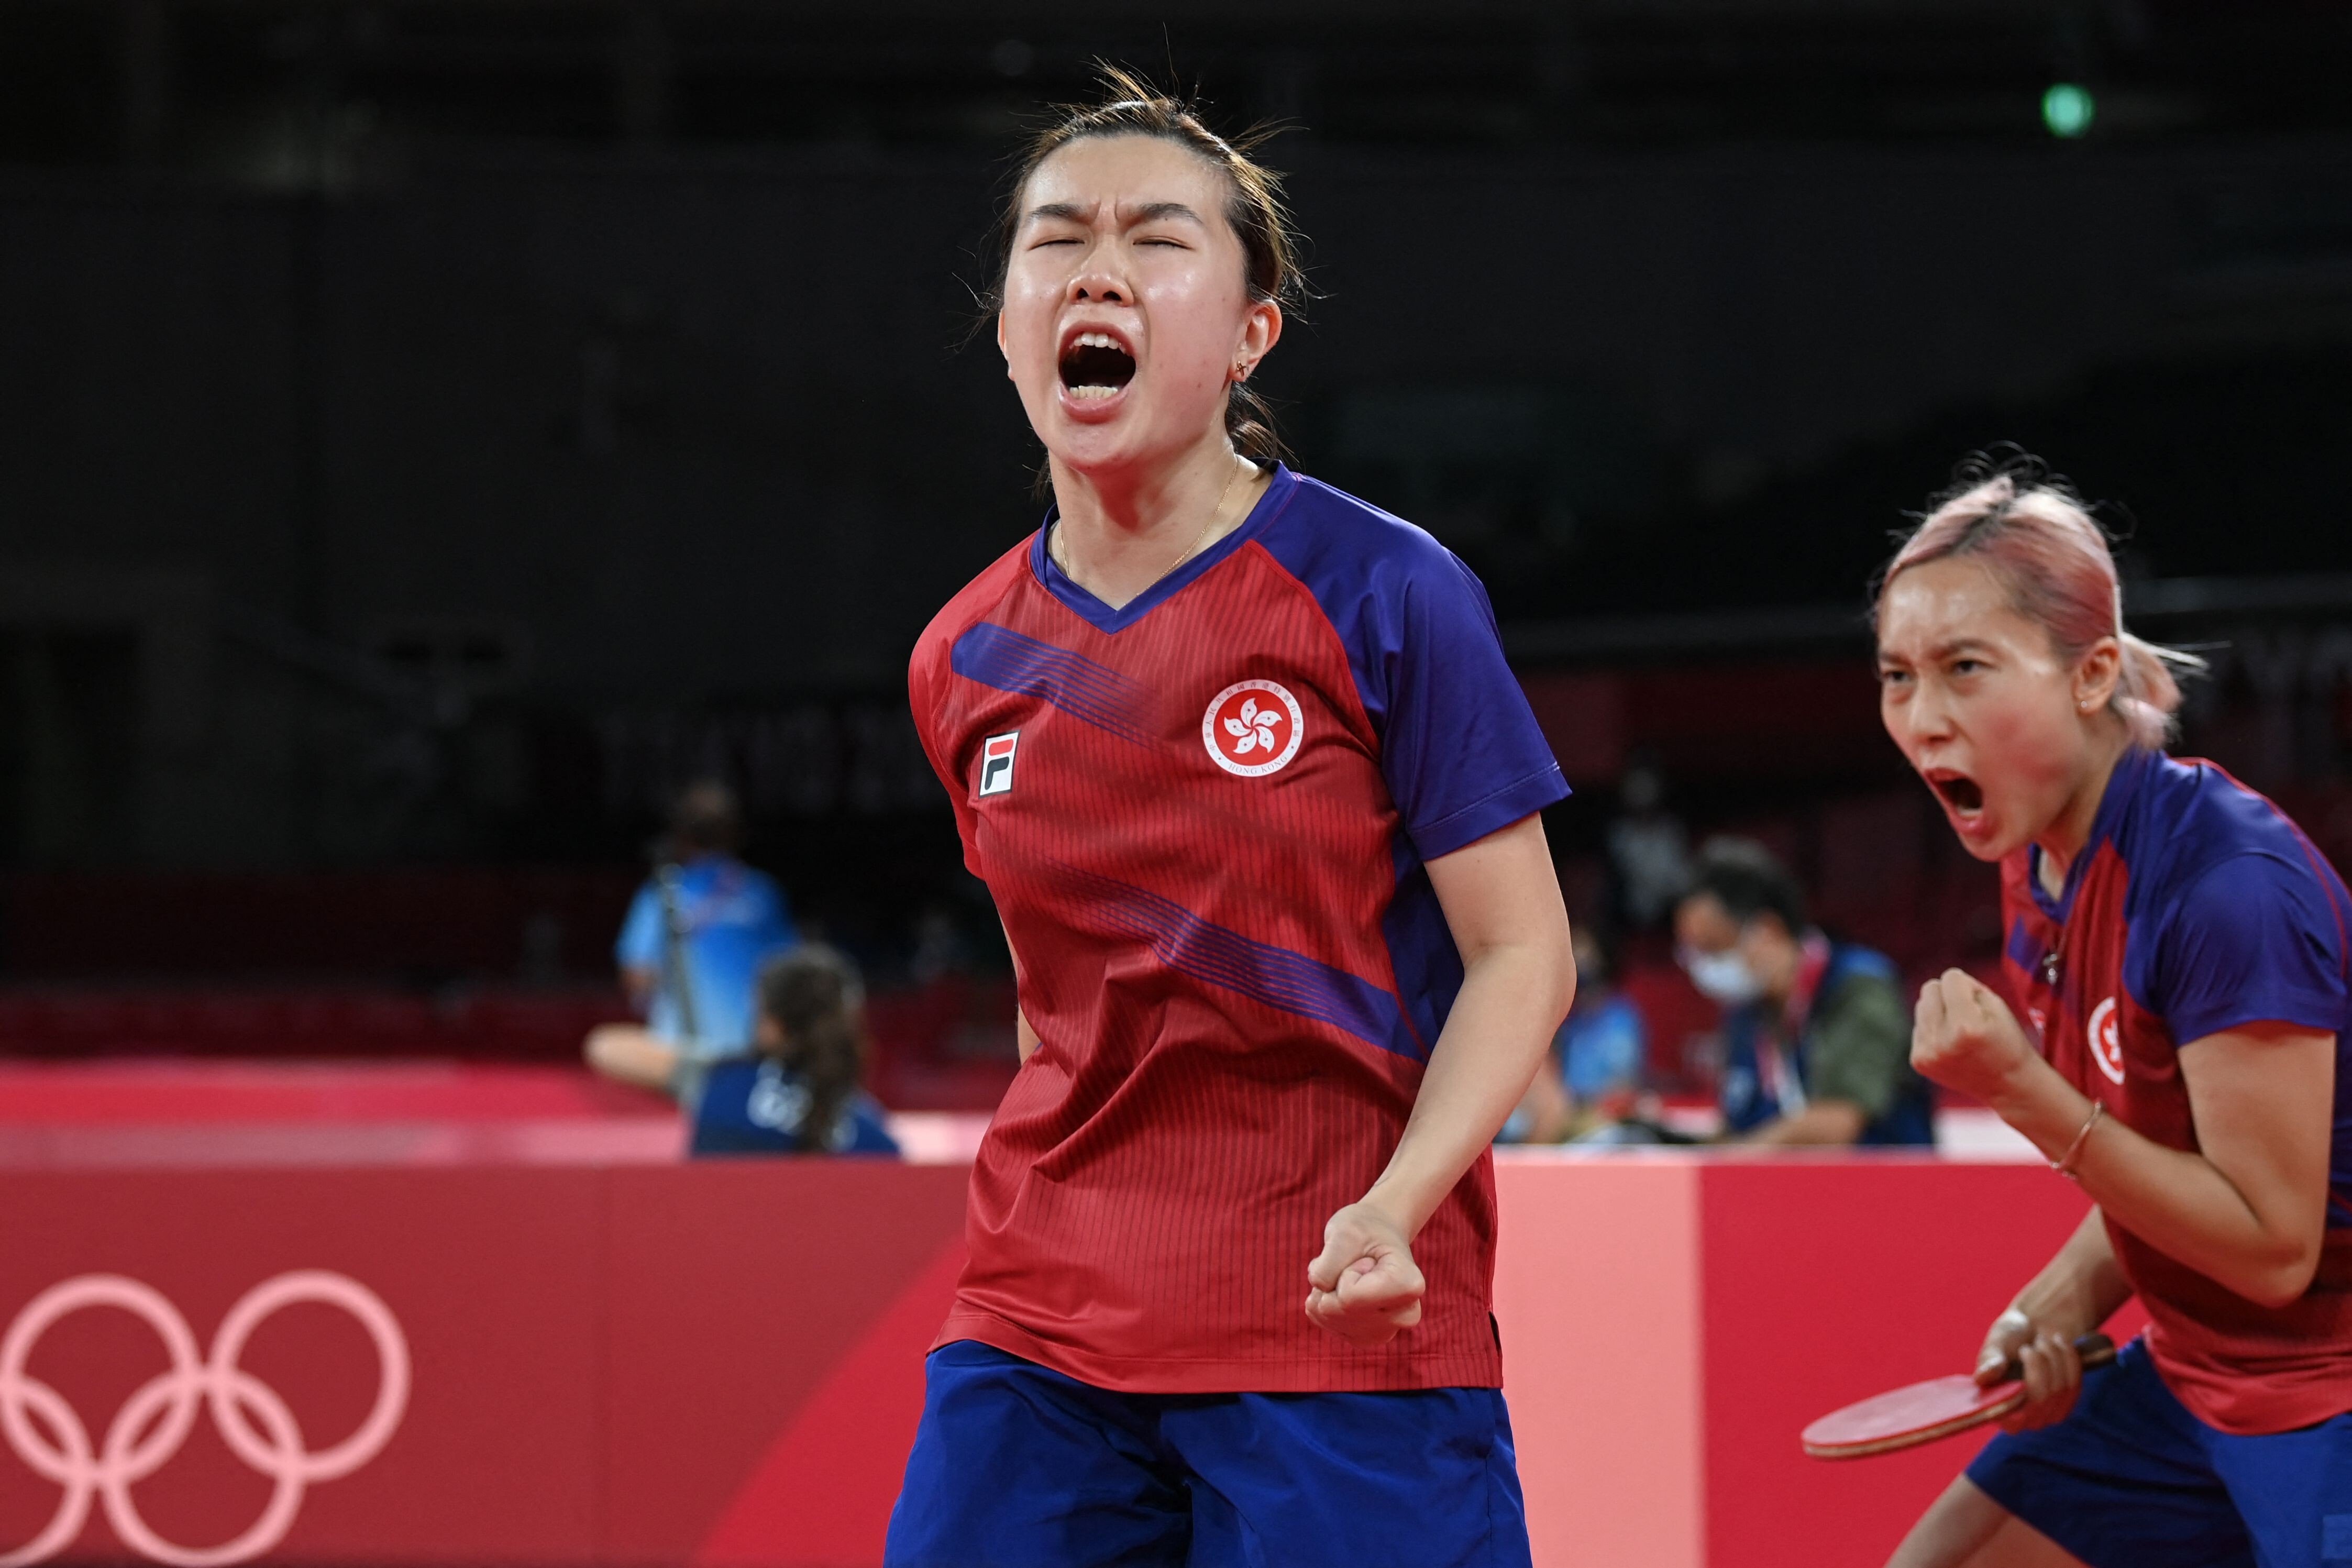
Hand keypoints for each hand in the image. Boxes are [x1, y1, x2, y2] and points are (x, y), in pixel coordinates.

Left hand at [1305, 1202, 1424, 1345]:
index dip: (1344, 1272)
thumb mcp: (1344, 1232)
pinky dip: (1322, 1300)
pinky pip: (1322, 1321)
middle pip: (1337, 1311)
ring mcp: (1385, 1331)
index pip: (1349, 1297)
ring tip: (1348, 1273)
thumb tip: (1316, 1304)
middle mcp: (1404, 1316)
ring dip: (1325, 1290)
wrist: (1376, 1235)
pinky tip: (1342, 1286)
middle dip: (1332, 1281)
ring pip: (1327, 1317)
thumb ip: (1326, 1266)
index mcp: (1410, 1286)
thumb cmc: (1365, 1229)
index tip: (1364, 1259)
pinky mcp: (1365, 1338)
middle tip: (1354, 1264)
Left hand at [1911, 969, 2039, 1104]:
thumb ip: (1967, 986)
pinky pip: (1918, 1026)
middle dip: (1949, 996)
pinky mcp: (1918, 1061)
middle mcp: (1941, 1042)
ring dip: (1939, 1012)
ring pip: (1921, 1006)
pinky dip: (1933, 1030)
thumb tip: (1938, 983)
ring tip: (1960, 1032)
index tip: (1979, 1004)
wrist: (2007, 1084)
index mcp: (1966, 1026)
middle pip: (1929, 989)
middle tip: (1969, 1016)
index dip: (1968, 986)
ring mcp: (1927, 1054)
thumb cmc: (2005, 1040)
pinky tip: (1951, 1045)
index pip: (1950, 978)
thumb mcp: (1997, 1006)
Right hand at [1975, 1308, 2084, 1432]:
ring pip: (2059, 1390)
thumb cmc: (2010, 1338)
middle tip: (2028, 1346)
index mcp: (1995, 1407)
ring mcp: (2047, 1413)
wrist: (2036, 1326)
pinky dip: (2068, 1357)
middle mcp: (2021, 1417)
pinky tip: (2058, 1343)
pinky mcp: (2068, 1402)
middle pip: (2040, 1400)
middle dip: (2038, 1364)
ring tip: (2042, 1341)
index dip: (2019, 1399)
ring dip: (2053, 1357)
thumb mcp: (1995, 1344)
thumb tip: (1982, 1378)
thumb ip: (1989, 1360)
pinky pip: (2074, 1383)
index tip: (2021, 1371)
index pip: (2011, 1420)